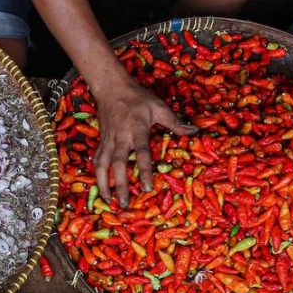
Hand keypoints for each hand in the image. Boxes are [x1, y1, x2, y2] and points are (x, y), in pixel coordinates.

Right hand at [93, 79, 197, 206]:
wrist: (111, 87)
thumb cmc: (137, 97)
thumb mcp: (159, 107)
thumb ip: (175, 122)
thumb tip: (195, 132)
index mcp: (137, 130)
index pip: (142, 154)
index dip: (145, 171)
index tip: (148, 187)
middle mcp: (120, 138)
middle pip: (118, 165)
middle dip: (121, 185)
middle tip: (125, 204)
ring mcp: (108, 140)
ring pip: (103, 165)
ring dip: (104, 184)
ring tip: (109, 201)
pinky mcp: (101, 141)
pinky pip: (97, 160)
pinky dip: (97, 175)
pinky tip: (100, 186)